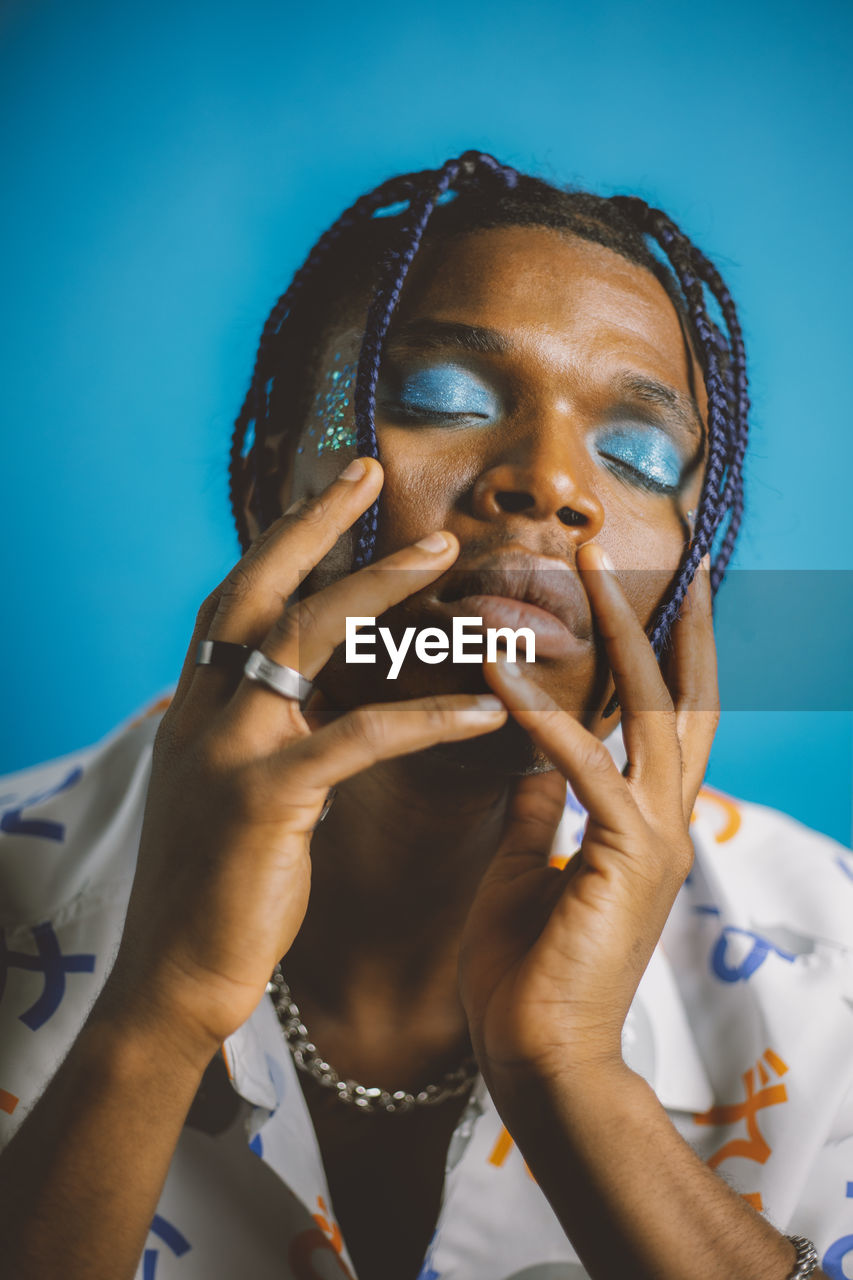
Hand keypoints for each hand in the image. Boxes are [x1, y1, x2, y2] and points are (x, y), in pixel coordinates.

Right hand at [105, 458, 506, 1061]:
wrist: (177, 974)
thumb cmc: (217, 883)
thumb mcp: (225, 787)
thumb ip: (255, 728)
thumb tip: (296, 689)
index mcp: (197, 704)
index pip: (235, 597)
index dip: (281, 538)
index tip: (330, 492)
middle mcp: (203, 710)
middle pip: (258, 588)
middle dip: (313, 523)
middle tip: (369, 471)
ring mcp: (228, 749)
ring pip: (305, 639)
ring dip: (377, 589)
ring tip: (442, 554)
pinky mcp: (265, 799)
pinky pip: (358, 738)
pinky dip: (424, 715)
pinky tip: (482, 708)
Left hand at [458, 544, 717, 1093]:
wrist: (537, 1059)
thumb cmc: (531, 969)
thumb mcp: (532, 864)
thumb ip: (542, 805)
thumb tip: (535, 753)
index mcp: (642, 819)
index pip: (665, 715)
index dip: (662, 649)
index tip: (656, 587)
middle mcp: (662, 818)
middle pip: (682, 696)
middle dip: (663, 617)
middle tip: (644, 547)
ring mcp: (654, 839)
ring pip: (654, 713)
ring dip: (620, 635)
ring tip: (587, 565)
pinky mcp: (624, 861)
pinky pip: (587, 771)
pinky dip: (549, 717)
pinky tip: (504, 670)